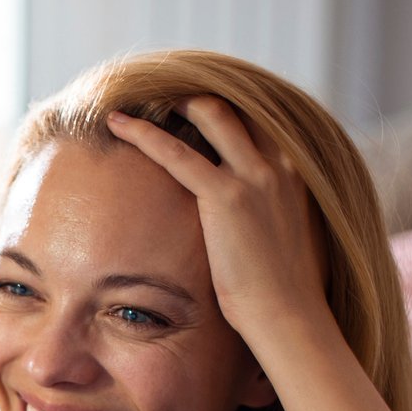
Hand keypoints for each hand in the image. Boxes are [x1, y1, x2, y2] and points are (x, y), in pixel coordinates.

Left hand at [105, 98, 330, 338]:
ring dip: (175, 100)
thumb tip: (250, 225)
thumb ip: (269, 216)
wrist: (287, 316)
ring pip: (211, 114)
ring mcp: (255, 176)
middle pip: (237, 107)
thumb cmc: (281, 293)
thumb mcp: (282, 240)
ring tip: (144, 98)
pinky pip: (175, 152)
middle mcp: (279, 165)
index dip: (228, 109)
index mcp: (294, 174)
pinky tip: (116, 123)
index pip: (260, 121)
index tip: (198, 107)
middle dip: (200, 96)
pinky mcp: (225, 196)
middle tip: (168, 95)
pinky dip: (143, 133)